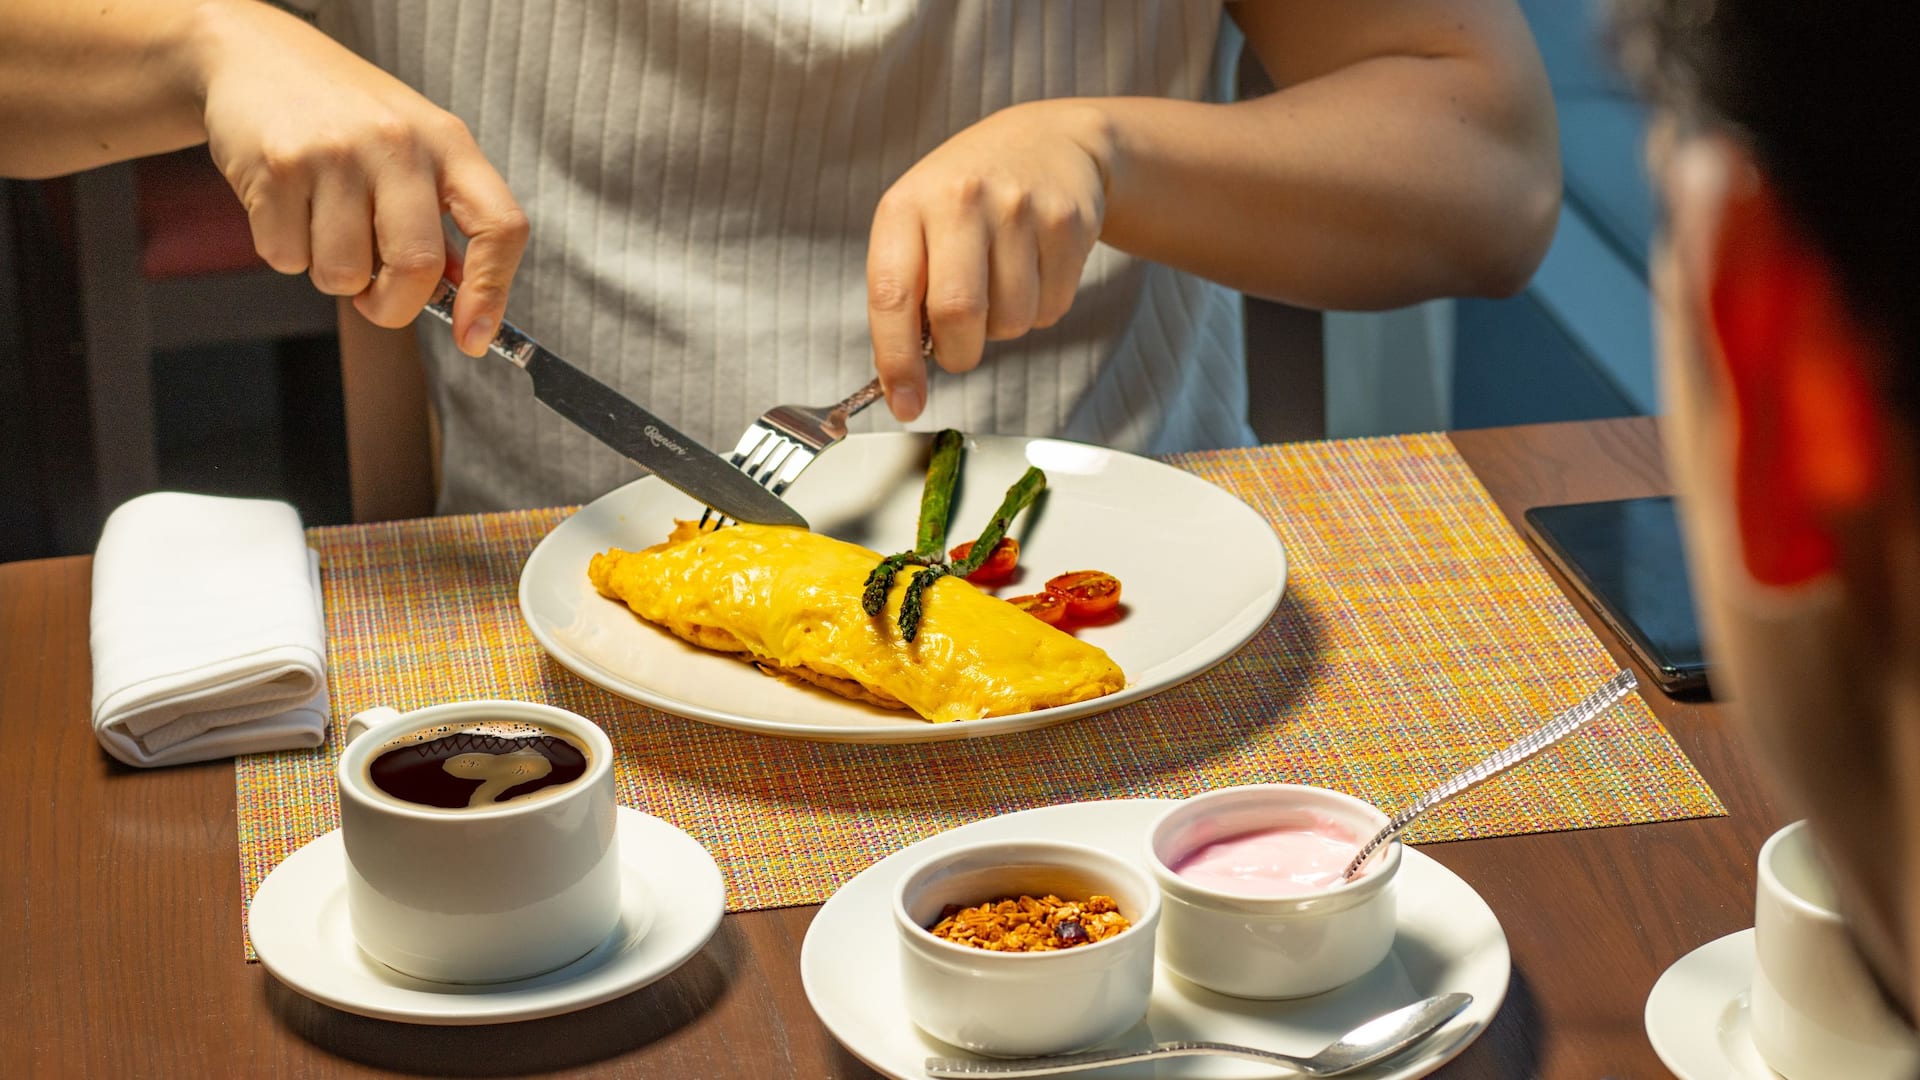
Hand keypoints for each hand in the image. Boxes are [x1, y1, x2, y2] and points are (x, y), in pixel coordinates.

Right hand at [191, 0, 525, 354]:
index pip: (500, 226)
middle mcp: (398, 143)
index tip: (474, 337)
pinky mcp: (276, 166)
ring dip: (332, 274)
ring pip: (343, 274)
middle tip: (376, 299)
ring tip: (325, 226)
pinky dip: (285, 251)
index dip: (493, 291)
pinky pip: (286, 257)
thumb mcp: (415, 148)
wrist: (257, 57)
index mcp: (449, 143)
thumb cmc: (348, 117)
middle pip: (416, 266)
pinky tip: (287, 206)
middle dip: (393, 306)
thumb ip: (442, 218)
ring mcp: (335, 153)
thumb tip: (466, 300)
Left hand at [867, 101, 1112, 420]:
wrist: (1048, 142)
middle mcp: (962, 199)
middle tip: (959, 348)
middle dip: (958, 352)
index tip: (905, 404)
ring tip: (1001, 285)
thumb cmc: (969, 197)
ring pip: (1012, 321)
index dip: (897, 360)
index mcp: (908, 205)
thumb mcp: (919, 222)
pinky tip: (1034, 269)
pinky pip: (1052, 308)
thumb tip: (904, 374)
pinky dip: (1040, 310)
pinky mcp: (1068, 222)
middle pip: (958, 314)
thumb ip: (907, 289)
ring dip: (1003, 328)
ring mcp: (1020, 207)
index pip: (892, 295)